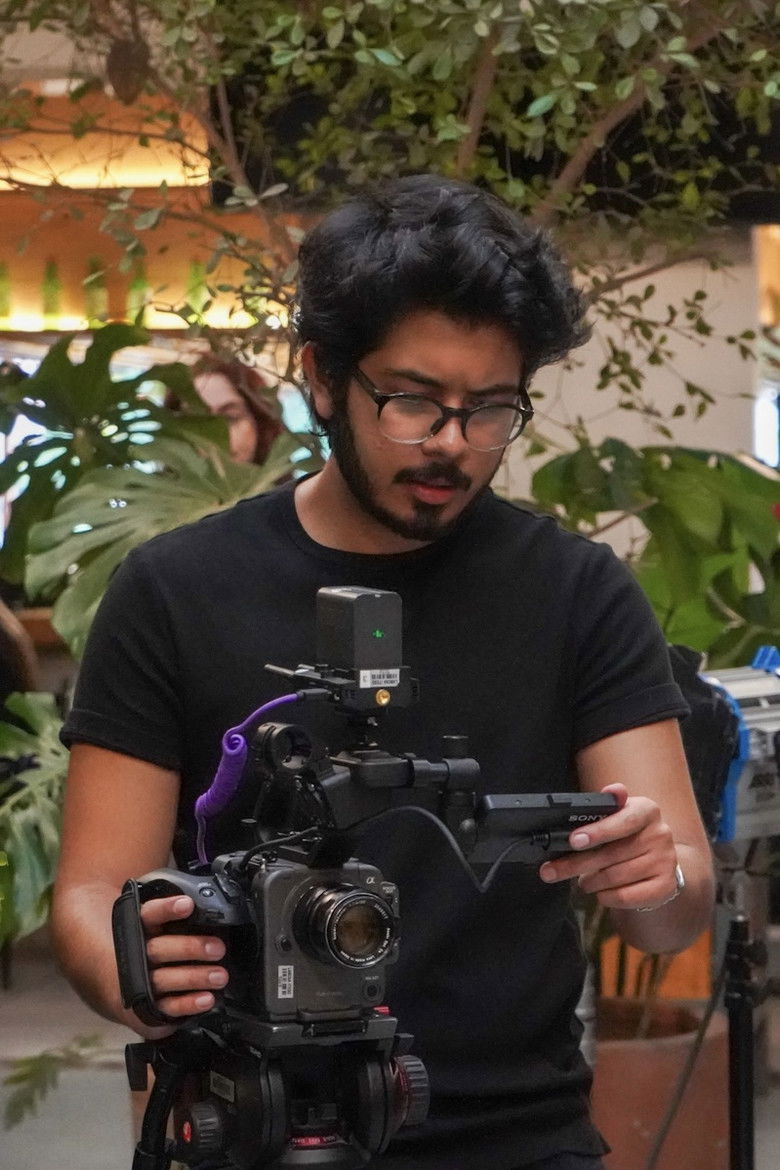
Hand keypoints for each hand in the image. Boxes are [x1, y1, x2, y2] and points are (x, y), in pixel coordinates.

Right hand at [139, 894, 228, 1021]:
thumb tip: (211, 908)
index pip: (150, 914)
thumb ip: (177, 917)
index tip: (188, 905)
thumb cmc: (153, 948)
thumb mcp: (158, 927)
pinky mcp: (146, 1009)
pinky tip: (207, 999)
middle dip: (189, 948)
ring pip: (164, 979)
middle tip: (218, 949)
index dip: (166, 908)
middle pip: (159, 949)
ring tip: (220, 976)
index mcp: (141, 929)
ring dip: (194, 977)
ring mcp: (140, 983)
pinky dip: (188, 1004)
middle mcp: (136, 955)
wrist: (122, 986)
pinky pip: (167, 1007)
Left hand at [538, 783, 680, 911]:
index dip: (598, 831)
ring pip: (615, 877)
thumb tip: (611, 790)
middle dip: (576, 864)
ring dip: (590, 882)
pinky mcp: (665, 886)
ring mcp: (666, 861)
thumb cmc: (628, 835)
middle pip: (611, 853)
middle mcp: (660, 834)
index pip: (623, 820)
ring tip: (583, 881)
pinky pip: (625, 896)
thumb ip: (608, 805)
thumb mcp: (618, 815)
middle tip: (551, 871)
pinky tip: (601, 892)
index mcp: (647, 810)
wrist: (658, 860)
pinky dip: (606, 897)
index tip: (574, 841)